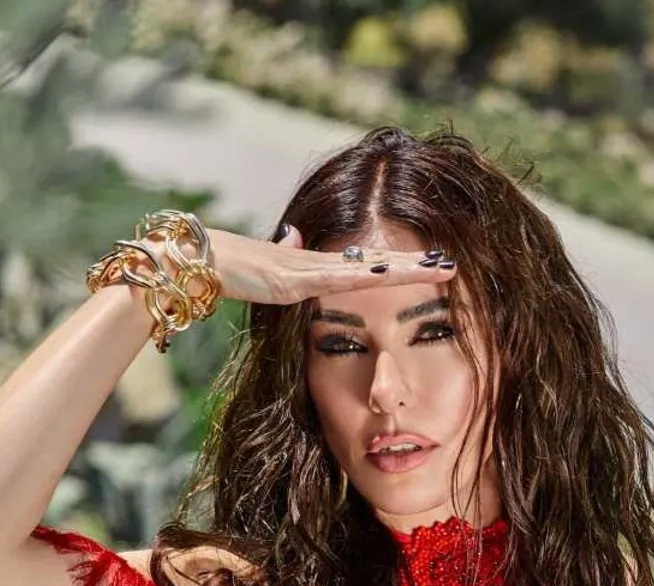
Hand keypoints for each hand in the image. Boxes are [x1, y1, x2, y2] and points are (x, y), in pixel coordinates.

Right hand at [203, 225, 456, 304]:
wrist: (200, 259)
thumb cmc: (232, 266)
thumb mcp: (267, 266)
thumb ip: (285, 254)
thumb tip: (294, 237)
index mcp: (316, 265)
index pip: (368, 265)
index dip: (400, 264)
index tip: (433, 264)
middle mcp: (318, 264)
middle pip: (377, 264)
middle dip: (415, 267)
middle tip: (452, 264)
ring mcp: (306, 269)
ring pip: (365, 269)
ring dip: (402, 270)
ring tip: (436, 268)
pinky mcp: (291, 279)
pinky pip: (333, 279)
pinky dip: (359, 276)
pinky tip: (384, 272)